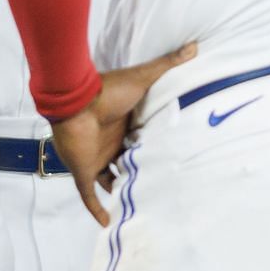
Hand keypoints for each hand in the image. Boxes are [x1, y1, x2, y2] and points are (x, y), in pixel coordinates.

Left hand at [49, 43, 196, 226]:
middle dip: (138, 174)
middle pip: (125, 163)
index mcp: (123, 125)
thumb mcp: (143, 78)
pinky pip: (89, 196)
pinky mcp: (83, 171)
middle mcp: (110, 143)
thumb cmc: (107, 89)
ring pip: (109, 181)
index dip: (151, 151)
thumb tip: (194, 46)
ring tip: (140, 208)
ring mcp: (96, 158)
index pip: (138, 142)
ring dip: (120, 193)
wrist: (75, 101)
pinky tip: (107, 224)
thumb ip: (167, 64)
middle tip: (161, 188)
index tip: (171, 161)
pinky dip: (97, 210)